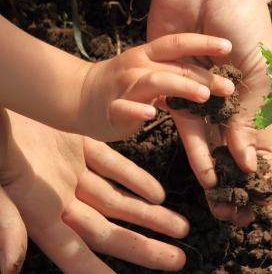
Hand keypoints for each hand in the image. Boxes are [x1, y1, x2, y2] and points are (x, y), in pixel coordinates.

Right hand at [0, 108, 188, 272]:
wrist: (3, 88)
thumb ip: (8, 222)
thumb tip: (9, 267)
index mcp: (39, 211)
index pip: (75, 254)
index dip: (98, 273)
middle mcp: (58, 197)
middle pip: (108, 231)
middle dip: (144, 247)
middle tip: (178, 260)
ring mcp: (70, 171)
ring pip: (117, 200)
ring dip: (150, 214)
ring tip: (182, 227)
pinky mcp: (79, 144)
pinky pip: (113, 166)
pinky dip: (136, 179)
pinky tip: (159, 194)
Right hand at [79, 33, 234, 141]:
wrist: (80, 96)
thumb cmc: (124, 83)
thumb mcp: (150, 71)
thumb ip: (176, 72)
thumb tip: (212, 78)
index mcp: (149, 55)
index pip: (178, 44)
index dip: (203, 43)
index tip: (228, 46)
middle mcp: (138, 66)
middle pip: (175, 66)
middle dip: (204, 76)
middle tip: (228, 87)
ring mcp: (124, 86)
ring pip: (154, 82)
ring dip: (180, 87)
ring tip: (203, 96)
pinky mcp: (112, 108)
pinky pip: (124, 107)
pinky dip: (137, 109)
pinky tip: (151, 113)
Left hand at [139, 0, 271, 225]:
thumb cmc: (244, 23)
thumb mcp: (259, 71)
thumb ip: (251, 117)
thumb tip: (249, 162)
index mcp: (261, 95)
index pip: (264, 142)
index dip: (264, 171)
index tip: (264, 199)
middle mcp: (234, 101)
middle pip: (236, 150)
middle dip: (238, 179)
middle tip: (239, 210)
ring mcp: (207, 99)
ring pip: (212, 145)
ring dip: (216, 172)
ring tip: (220, 199)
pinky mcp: (179, 92)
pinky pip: (188, 127)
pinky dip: (197, 151)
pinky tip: (205, 172)